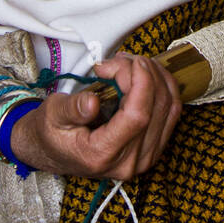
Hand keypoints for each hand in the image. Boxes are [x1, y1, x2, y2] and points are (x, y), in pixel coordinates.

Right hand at [8, 52, 182, 179]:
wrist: (52, 152)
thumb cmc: (51, 132)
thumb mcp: (52, 115)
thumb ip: (72, 108)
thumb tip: (92, 102)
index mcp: (102, 155)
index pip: (138, 117)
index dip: (141, 82)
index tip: (130, 61)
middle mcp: (129, 162)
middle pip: (157, 109)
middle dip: (145, 74)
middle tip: (120, 60)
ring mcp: (145, 157)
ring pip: (170, 107)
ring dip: (156, 77)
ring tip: (131, 64)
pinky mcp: (152, 148)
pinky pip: (172, 113)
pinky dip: (163, 87)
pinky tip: (146, 74)